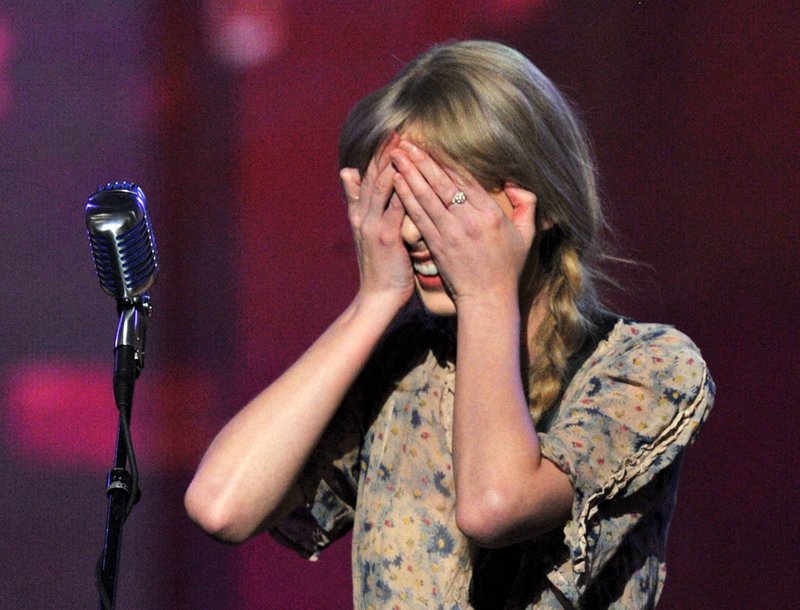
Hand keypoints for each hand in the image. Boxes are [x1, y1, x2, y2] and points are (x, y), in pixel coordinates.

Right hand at [341, 133, 414, 309]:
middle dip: (386, 153)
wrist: (378, 297)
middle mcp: (363, 215)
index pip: (369, 177)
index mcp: (360, 214)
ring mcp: (372, 225)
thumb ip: (369, 211)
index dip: (378, 156)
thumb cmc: (382, 268)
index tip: (391, 136)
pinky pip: (396, 206)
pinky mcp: (386, 236)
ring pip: (382, 187)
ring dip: (393, 163)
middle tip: (398, 131)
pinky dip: (403, 189)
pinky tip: (413, 174)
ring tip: (404, 143)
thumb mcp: (371, 237)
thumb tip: (360, 187)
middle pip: (374, 176)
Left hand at [388, 139, 536, 306]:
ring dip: (408, 175)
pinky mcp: (435, 245)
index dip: (446, 160)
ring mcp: (449, 233)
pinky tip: (396, 183)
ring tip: (395, 156)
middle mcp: (468, 221)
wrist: (487, 297)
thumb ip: (526, 204)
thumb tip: (514, 182)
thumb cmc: (508, 265)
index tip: (432, 143)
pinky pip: (418, 217)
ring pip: (425, 198)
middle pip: (441, 184)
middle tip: (404, 143)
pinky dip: (406, 198)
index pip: (465, 180)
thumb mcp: (526, 234)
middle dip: (421, 161)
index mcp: (490, 215)